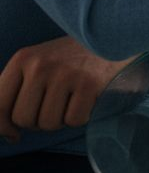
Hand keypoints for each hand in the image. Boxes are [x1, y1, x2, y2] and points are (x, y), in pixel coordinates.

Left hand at [0, 36, 134, 141]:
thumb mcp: (38, 63)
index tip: (13, 133)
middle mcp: (41, 65)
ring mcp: (65, 74)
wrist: (113, 37)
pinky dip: (81, 117)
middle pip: (23, 119)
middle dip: (38, 121)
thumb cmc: (72, 58)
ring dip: (60, 120)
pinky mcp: (89, 85)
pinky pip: (73, 121)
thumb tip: (7, 135)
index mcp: (23, 59)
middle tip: (53, 107)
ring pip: (48, 123)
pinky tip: (86, 100)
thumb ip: (16, 91)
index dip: (2, 126)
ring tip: (71, 101)